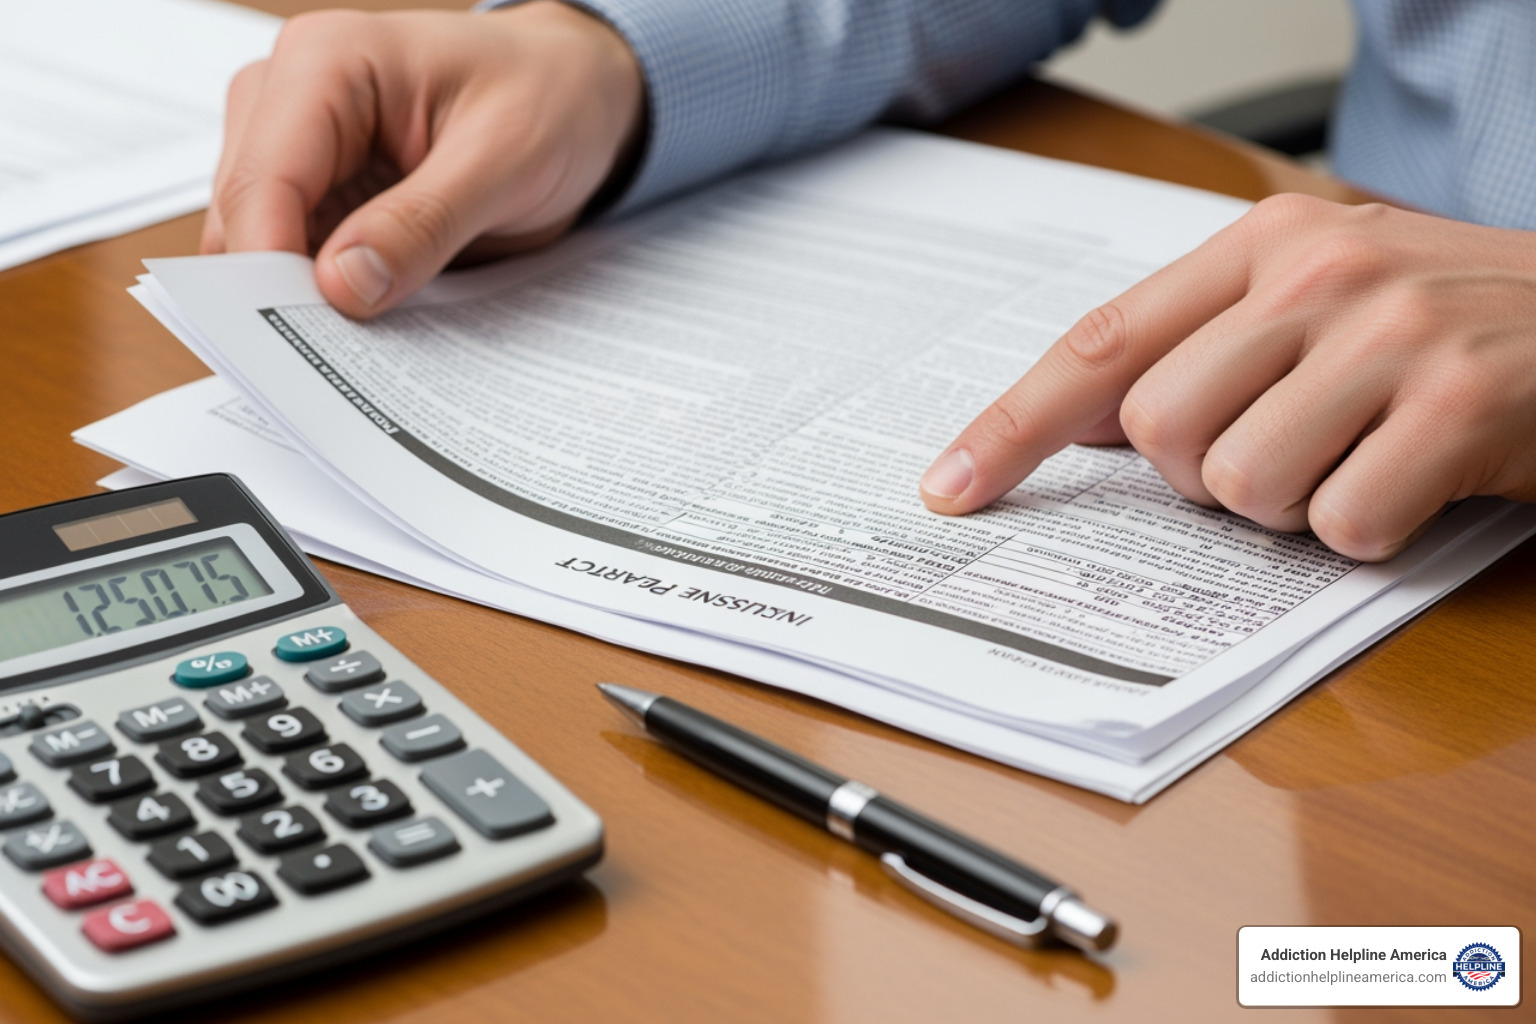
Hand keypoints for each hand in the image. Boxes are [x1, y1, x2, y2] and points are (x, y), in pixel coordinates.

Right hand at [202, 3, 643, 316]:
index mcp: (326, 62)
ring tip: (358, 351)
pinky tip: (366, 330)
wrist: (576, 97)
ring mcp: (300, 150)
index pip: (262, 179)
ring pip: (261, 247)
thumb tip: (344, 284)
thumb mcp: (506, 158)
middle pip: (245, 217)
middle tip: (334, 363)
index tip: (297, 338)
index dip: (268, 266)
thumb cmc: (547, 98)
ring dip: (301, 301)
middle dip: (280, 292)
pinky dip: (326, 299)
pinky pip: (301, 260)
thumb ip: (425, 221)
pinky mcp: (321, 195)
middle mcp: (291, 99)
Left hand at [918, 195, 1535, 560]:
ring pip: (1242, 485)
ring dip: (1292, 506)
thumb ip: (1206, 344)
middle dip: (1205, 478)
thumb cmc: (1448, 324)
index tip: (951, 487)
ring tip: (1360, 458)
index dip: (1014, 425)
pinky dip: (1368, 532)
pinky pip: (1342, 525)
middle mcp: (1321, 273)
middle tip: (1289, 449)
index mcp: (1268, 242)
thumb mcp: (1323, 298)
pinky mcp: (1460, 408)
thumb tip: (1092, 422)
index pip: (1102, 342)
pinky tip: (1416, 483)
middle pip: (1162, 431)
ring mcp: (1393, 335)